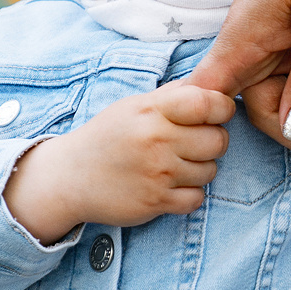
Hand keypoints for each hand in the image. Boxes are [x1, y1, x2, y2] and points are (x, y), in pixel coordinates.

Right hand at [3, 83, 233, 242]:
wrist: (69, 177)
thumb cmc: (107, 137)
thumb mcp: (134, 105)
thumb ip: (172, 95)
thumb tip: (211, 87)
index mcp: (151, 110)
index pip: (208, 102)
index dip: (221, 108)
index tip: (215, 114)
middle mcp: (156, 140)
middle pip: (217, 140)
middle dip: (213, 141)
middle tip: (194, 143)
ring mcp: (157, 173)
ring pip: (210, 171)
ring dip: (200, 169)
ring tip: (176, 164)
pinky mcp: (155, 202)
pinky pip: (196, 198)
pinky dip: (188, 194)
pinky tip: (171, 185)